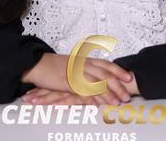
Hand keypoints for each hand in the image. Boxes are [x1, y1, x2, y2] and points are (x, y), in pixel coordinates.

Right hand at [21, 53, 135, 103]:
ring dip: (108, 93)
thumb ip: (84, 70)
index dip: (118, 70)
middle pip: (105, 74)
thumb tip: (95, 76)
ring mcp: (76, 73)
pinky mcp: (68, 82)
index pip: (106, 64)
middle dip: (118, 86)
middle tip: (127, 95)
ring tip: (117, 102)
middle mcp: (82, 65)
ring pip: (96, 83)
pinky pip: (83, 90)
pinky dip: (92, 97)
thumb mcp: (72, 65)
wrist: (36, 64)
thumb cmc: (52, 66)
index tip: (129, 77)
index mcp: (84, 60)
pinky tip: (98, 104)